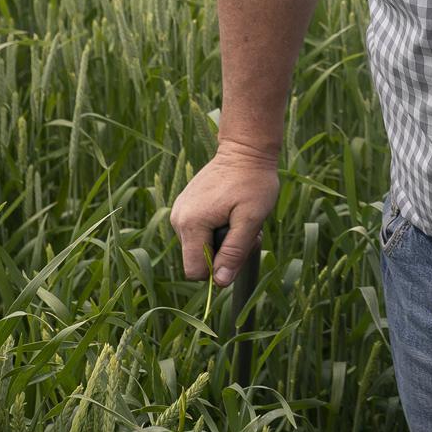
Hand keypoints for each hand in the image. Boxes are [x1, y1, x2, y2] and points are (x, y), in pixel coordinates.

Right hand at [170, 140, 279, 285]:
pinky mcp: (185, 206)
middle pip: (198, 258)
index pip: (195, 270)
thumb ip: (234, 251)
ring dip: (222, 239)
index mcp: (191, 224)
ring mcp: (180, 211)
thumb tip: (219, 282)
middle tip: (244, 229)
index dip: (218, 268)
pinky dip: (216, 227)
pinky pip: (199, 231)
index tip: (238, 249)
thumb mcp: (250, 219)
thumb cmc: (253, 182)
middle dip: (223, 251)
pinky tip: (230, 211)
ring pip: (199, 245)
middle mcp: (178, 219)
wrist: (246, 149)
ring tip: (239, 217)